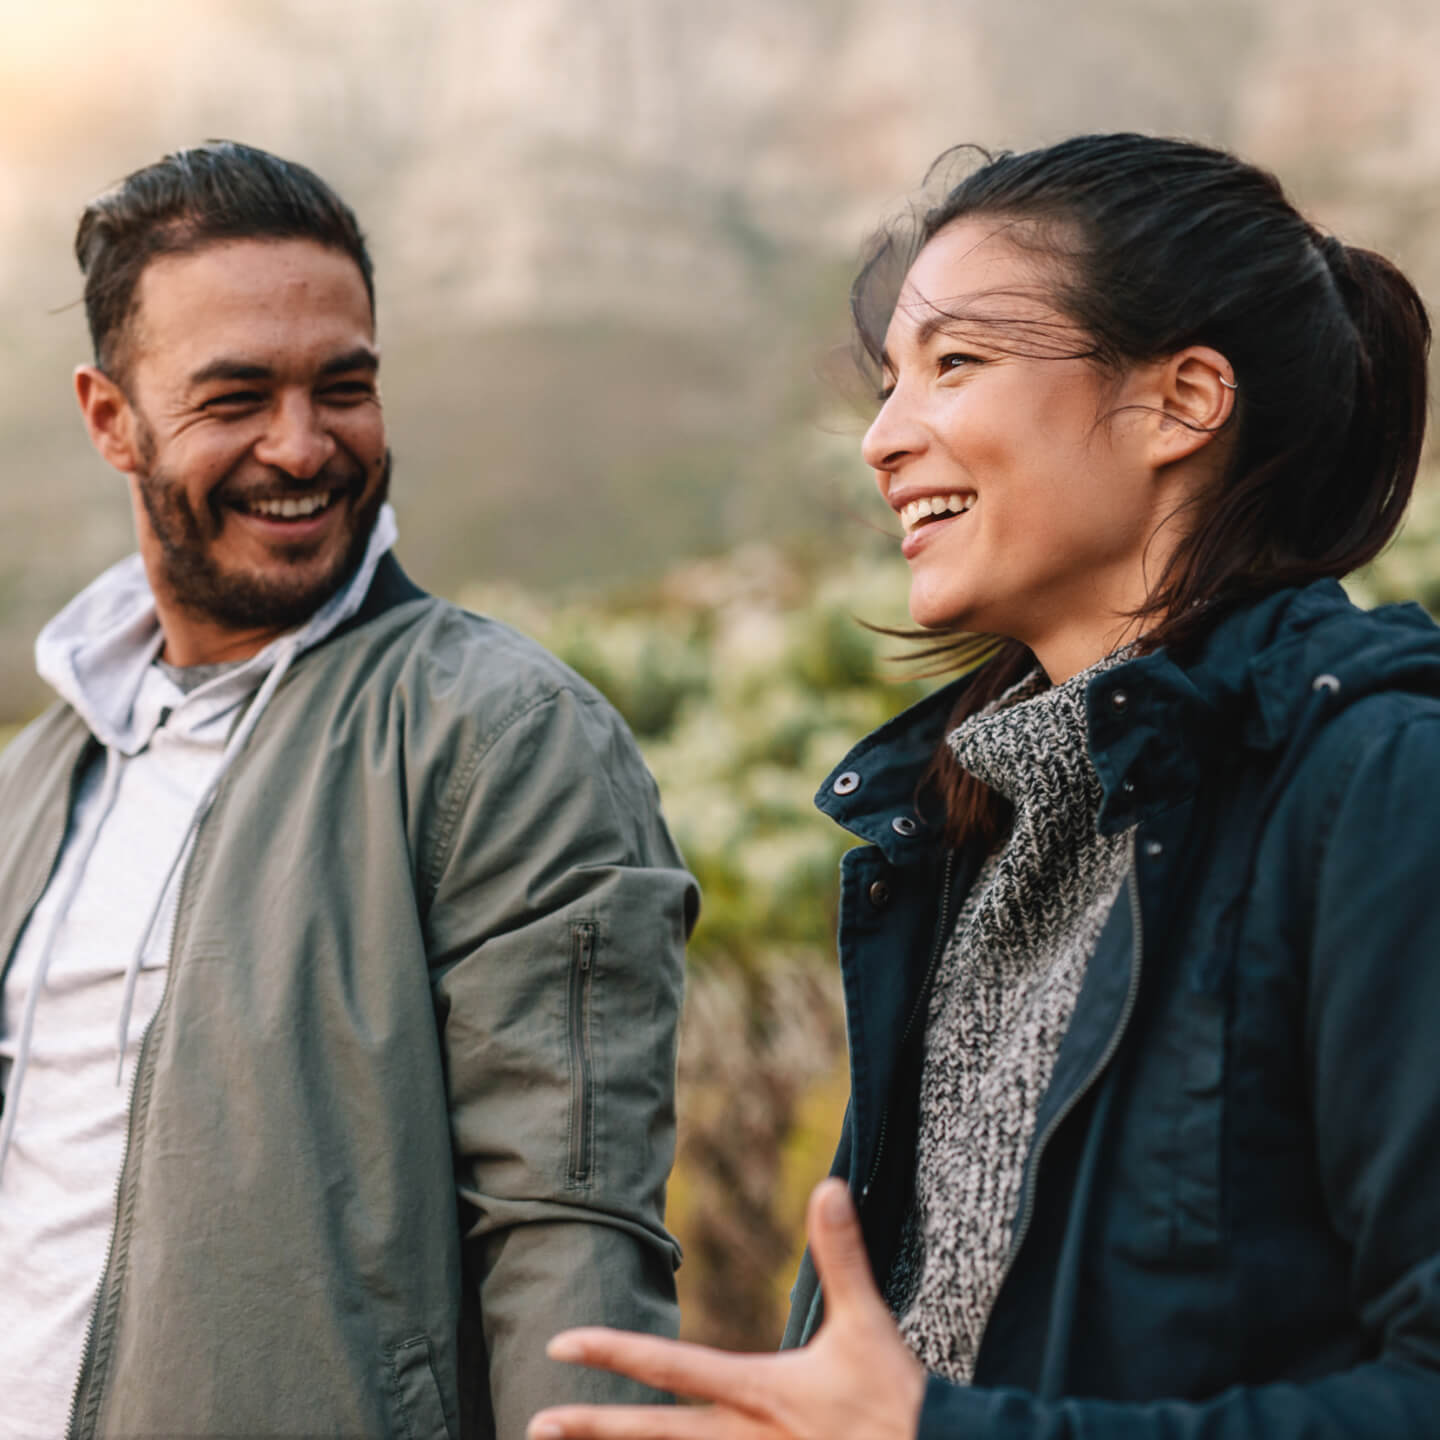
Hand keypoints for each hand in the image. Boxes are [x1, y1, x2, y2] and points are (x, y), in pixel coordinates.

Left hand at [526, 1178, 925, 1439]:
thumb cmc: (894, 1400)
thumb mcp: (867, 1325)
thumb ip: (841, 1257)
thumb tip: (828, 1184)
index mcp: (759, 1392)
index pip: (671, 1366)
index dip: (614, 1353)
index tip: (561, 1343)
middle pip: (656, 1437)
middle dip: (594, 1432)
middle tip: (535, 1424)